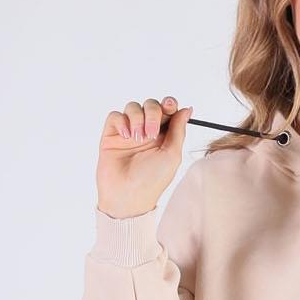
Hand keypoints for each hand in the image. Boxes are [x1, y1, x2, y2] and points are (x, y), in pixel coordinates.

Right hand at [95, 96, 192, 218]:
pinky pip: (116, 116)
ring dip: (137, 118)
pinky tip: (126, 136)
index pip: (166, 111)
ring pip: (132, 107)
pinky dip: (122, 121)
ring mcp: (128, 132)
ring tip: (137, 138)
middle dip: (153, 113)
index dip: (169, 104)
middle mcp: (146, 132)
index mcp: (163, 136)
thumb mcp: (172, 155)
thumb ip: (179, 130)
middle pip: (150, 105)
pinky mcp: (111, 135)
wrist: (128, 195)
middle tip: (152, 133)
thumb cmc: (152, 181)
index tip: (170, 106)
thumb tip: (187, 109)